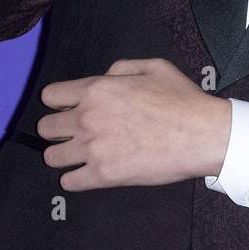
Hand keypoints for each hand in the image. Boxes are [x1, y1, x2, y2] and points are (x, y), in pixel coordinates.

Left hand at [37, 58, 231, 188]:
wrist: (203, 134)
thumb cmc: (183, 100)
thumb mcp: (156, 67)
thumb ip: (122, 67)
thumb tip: (105, 76)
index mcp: (97, 89)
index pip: (50, 96)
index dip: (59, 102)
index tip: (68, 108)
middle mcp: (88, 117)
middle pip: (45, 128)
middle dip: (58, 130)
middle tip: (77, 133)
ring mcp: (93, 148)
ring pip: (51, 157)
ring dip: (65, 155)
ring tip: (83, 155)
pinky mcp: (102, 176)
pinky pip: (68, 182)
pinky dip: (76, 178)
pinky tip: (90, 173)